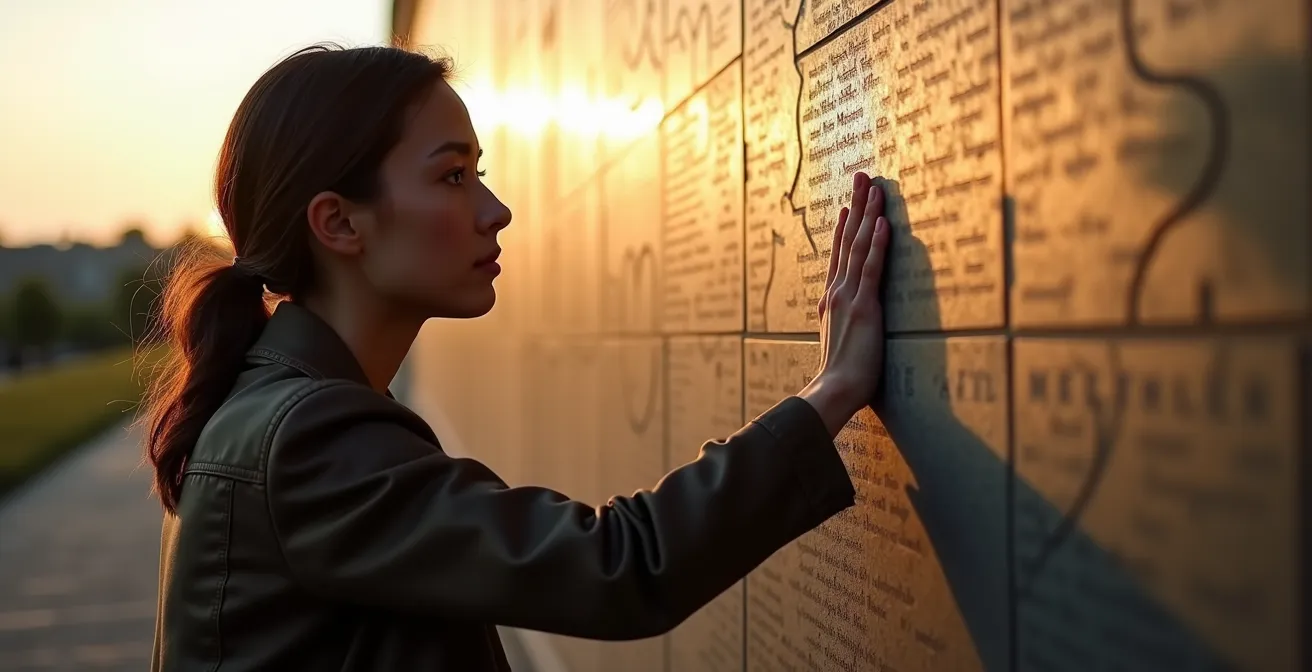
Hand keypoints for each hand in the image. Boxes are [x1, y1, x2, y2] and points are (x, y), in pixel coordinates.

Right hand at [798, 172, 890, 435]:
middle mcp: (837, 292)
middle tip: (862, 177)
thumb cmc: (839, 375)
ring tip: (875, 188)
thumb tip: (845, 320)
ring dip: (868, 215)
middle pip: (848, 241)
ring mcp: (849, 297)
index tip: (849, 204)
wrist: (832, 390)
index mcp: (832, 299)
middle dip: (856, 206)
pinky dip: (877, 244)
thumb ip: (841, 326)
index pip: (839, 255)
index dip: (845, 227)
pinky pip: (871, 269)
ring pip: (859, 247)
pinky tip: (882, 223)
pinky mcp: (864, 307)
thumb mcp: (838, 343)